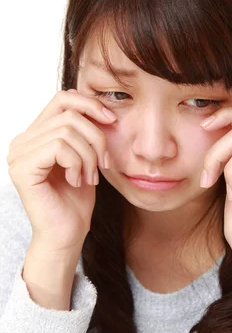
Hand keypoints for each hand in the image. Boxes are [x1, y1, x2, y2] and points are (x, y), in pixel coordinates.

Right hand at [7, 89, 115, 260]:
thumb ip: (85, 130)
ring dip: (88, 155)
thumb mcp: (85, 156)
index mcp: (35, 134)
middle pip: (68, 112)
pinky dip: (77, 163)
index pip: (62, 98)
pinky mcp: (22, 168)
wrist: (68, 234)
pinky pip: (59, 146)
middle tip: (103, 162)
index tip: (112, 121)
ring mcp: (18, 154)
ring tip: (89, 176)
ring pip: (66, 130)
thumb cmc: (77, 199)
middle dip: (95, 136)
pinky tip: (77, 181)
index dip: (90, 104)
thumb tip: (101, 104)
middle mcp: (22, 141)